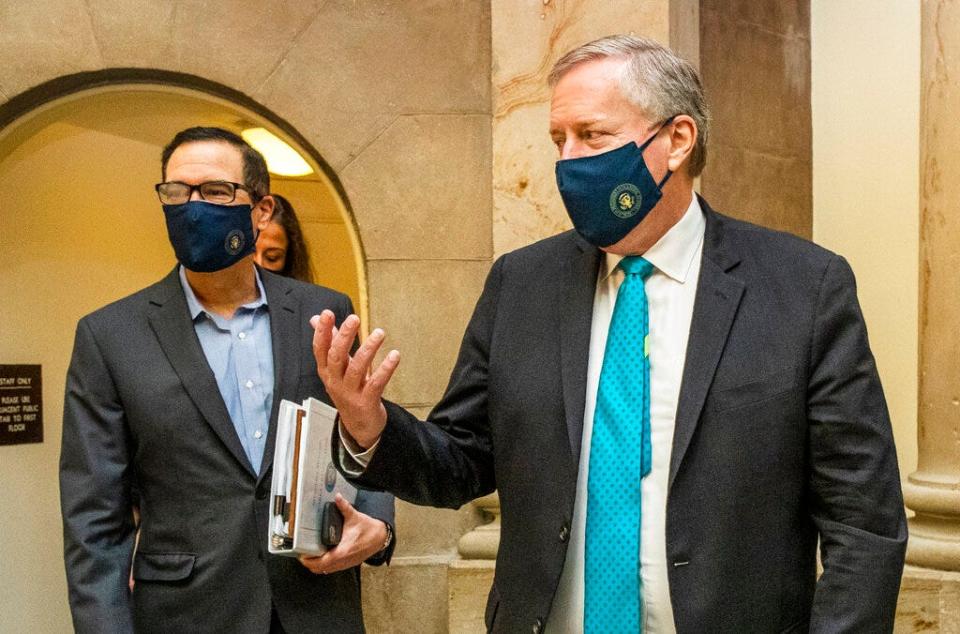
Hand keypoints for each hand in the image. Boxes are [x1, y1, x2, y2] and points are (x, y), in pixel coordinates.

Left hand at [297, 494, 388, 574]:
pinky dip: (324, 565)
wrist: (380, 537)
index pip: (321, 562)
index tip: (301, 555)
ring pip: (325, 571)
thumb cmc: (368, 529)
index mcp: (342, 551)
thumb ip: (344, 507)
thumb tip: (337, 497)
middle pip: (320, 569)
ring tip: (309, 554)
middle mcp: (343, 560)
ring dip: (316, 565)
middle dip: (309, 563)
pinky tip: (322, 555)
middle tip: (302, 554)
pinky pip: (332, 568)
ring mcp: (345, 563)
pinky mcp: (348, 563)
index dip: (309, 561)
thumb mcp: (355, 517)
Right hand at [310, 311, 399, 448]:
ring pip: (357, 369)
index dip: (321, 331)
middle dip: (344, 337)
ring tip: (380, 333)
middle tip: (354, 319)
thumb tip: (315, 318)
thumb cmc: (348, 390)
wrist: (359, 425)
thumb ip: (328, 342)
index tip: (327, 313)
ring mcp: (350, 393)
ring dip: (368, 349)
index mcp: (326, 371)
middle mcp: (335, 381)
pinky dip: (385, 368)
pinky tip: (394, 355)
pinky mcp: (366, 401)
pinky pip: (376, 383)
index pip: (320, 349)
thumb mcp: (336, 367)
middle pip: (336, 357)